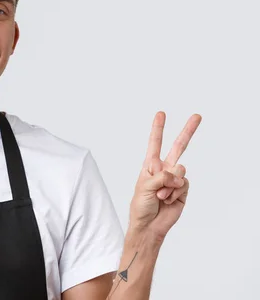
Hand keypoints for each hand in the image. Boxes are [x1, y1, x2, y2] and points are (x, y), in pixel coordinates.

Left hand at [129, 111, 201, 239]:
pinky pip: (184, 185)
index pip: (155, 144)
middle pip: (179, 147)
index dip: (158, 129)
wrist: (149, 225)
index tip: (161, 114)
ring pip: (180, 171)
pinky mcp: (183, 190)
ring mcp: (175, 180)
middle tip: (197, 116)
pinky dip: (175, 193)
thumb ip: (160, 176)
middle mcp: (164, 169)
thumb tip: (176, 174)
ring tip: (160, 195)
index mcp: (151, 165)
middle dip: (188, 131)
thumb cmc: (141, 205)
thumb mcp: (144, 186)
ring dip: (169, 185)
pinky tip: (168, 200)